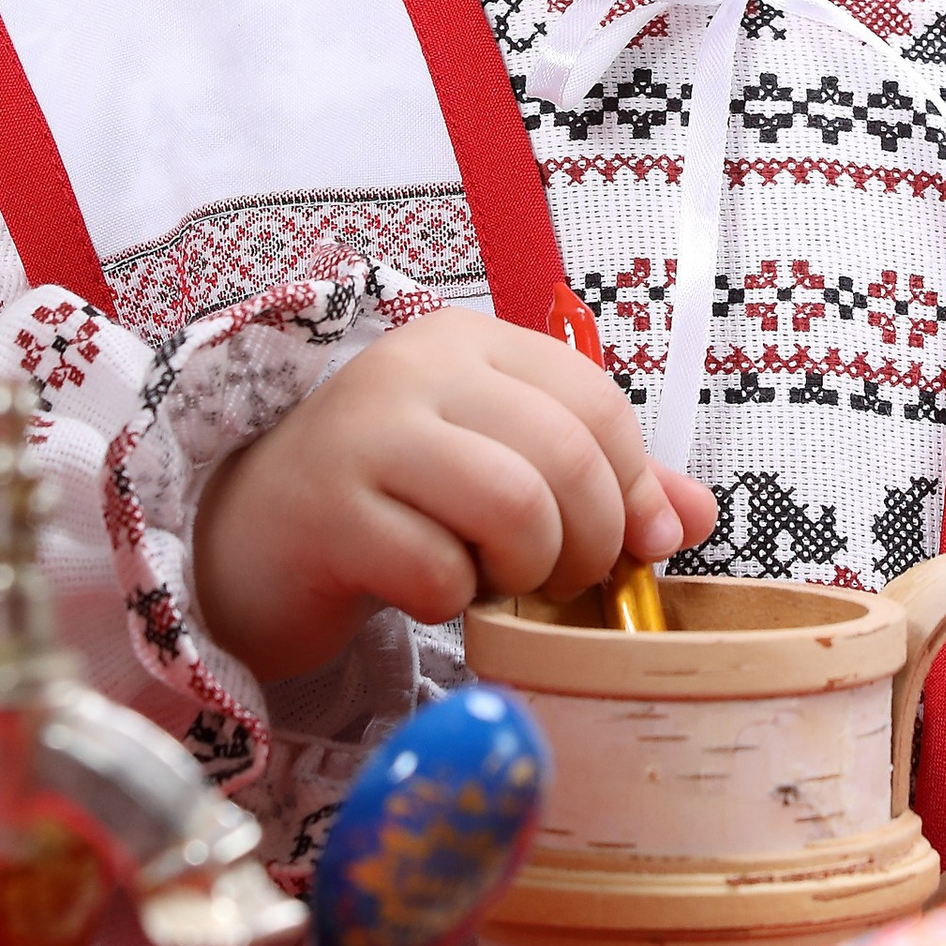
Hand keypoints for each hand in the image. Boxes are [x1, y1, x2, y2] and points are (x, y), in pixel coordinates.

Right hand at [190, 309, 716, 685]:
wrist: (248, 543)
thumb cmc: (389, 507)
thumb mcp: (496, 474)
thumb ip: (599, 484)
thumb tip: (697, 516)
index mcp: (468, 344)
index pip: (598, 403)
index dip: (635, 488)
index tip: (633, 546)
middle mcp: (415, 370)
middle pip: (567, 456)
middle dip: (588, 543)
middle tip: (558, 579)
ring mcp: (364, 436)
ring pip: (514, 506)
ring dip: (526, 571)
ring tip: (494, 581)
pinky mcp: (326, 512)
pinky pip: (438, 570)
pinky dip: (450, 601)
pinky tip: (423, 591)